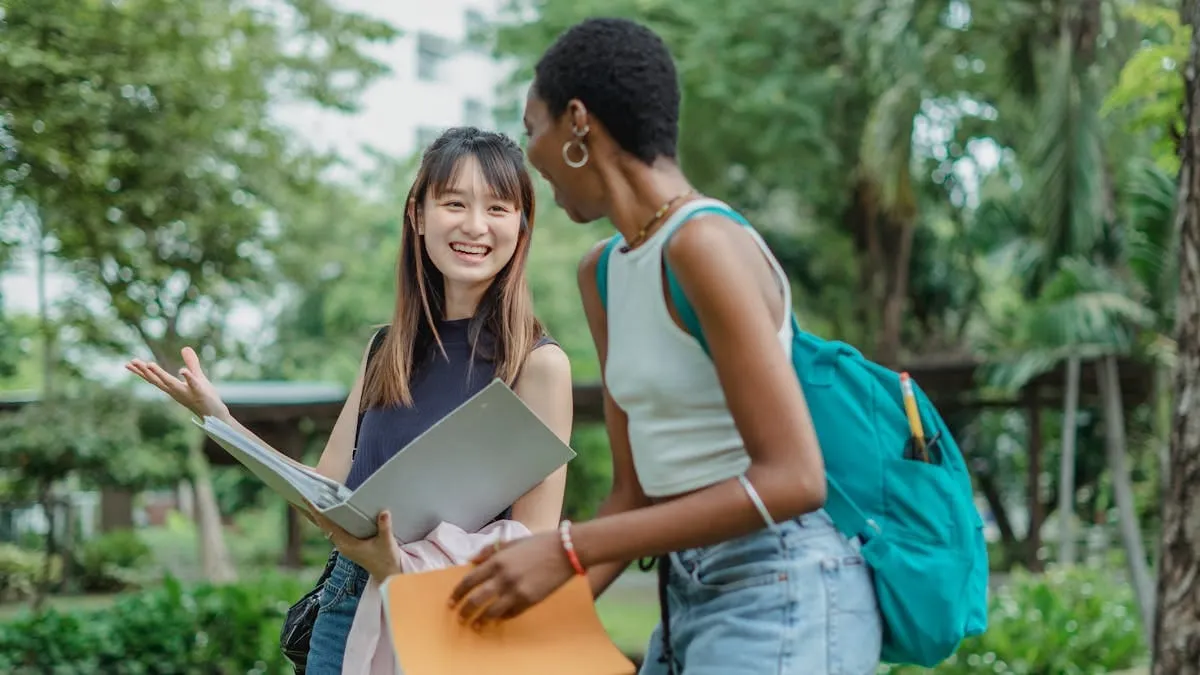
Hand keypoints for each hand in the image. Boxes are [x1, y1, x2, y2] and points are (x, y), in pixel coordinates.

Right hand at [125, 346, 228, 419]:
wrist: (215, 415)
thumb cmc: (205, 397)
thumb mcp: (197, 376)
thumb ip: (191, 363)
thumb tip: (185, 348)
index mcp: (174, 387)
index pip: (154, 378)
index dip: (141, 371)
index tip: (128, 363)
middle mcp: (176, 391)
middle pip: (157, 380)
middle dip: (144, 371)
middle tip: (132, 361)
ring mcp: (187, 393)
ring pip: (171, 383)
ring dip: (160, 374)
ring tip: (149, 364)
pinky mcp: (200, 393)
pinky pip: (193, 385)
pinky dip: (188, 378)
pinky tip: (182, 370)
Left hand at [308, 505, 403, 580]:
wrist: (388, 574)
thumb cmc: (386, 560)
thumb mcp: (387, 542)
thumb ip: (384, 527)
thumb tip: (384, 511)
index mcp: (346, 545)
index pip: (328, 525)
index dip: (317, 512)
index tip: (307, 500)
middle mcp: (342, 544)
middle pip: (324, 525)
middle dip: (315, 510)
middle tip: (304, 494)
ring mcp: (345, 544)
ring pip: (329, 526)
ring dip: (323, 514)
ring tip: (314, 498)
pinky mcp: (349, 543)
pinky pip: (336, 528)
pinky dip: (332, 518)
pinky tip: (332, 509)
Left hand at [448, 531, 574, 628]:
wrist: (566, 551)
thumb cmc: (539, 543)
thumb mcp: (512, 542)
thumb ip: (490, 551)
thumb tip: (472, 560)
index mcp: (497, 560)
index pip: (470, 581)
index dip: (458, 593)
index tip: (452, 602)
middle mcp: (503, 577)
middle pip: (476, 600)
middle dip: (465, 612)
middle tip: (460, 618)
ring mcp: (516, 590)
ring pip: (491, 612)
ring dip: (481, 621)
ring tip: (476, 625)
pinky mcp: (529, 600)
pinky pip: (510, 614)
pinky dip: (501, 618)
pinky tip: (497, 620)